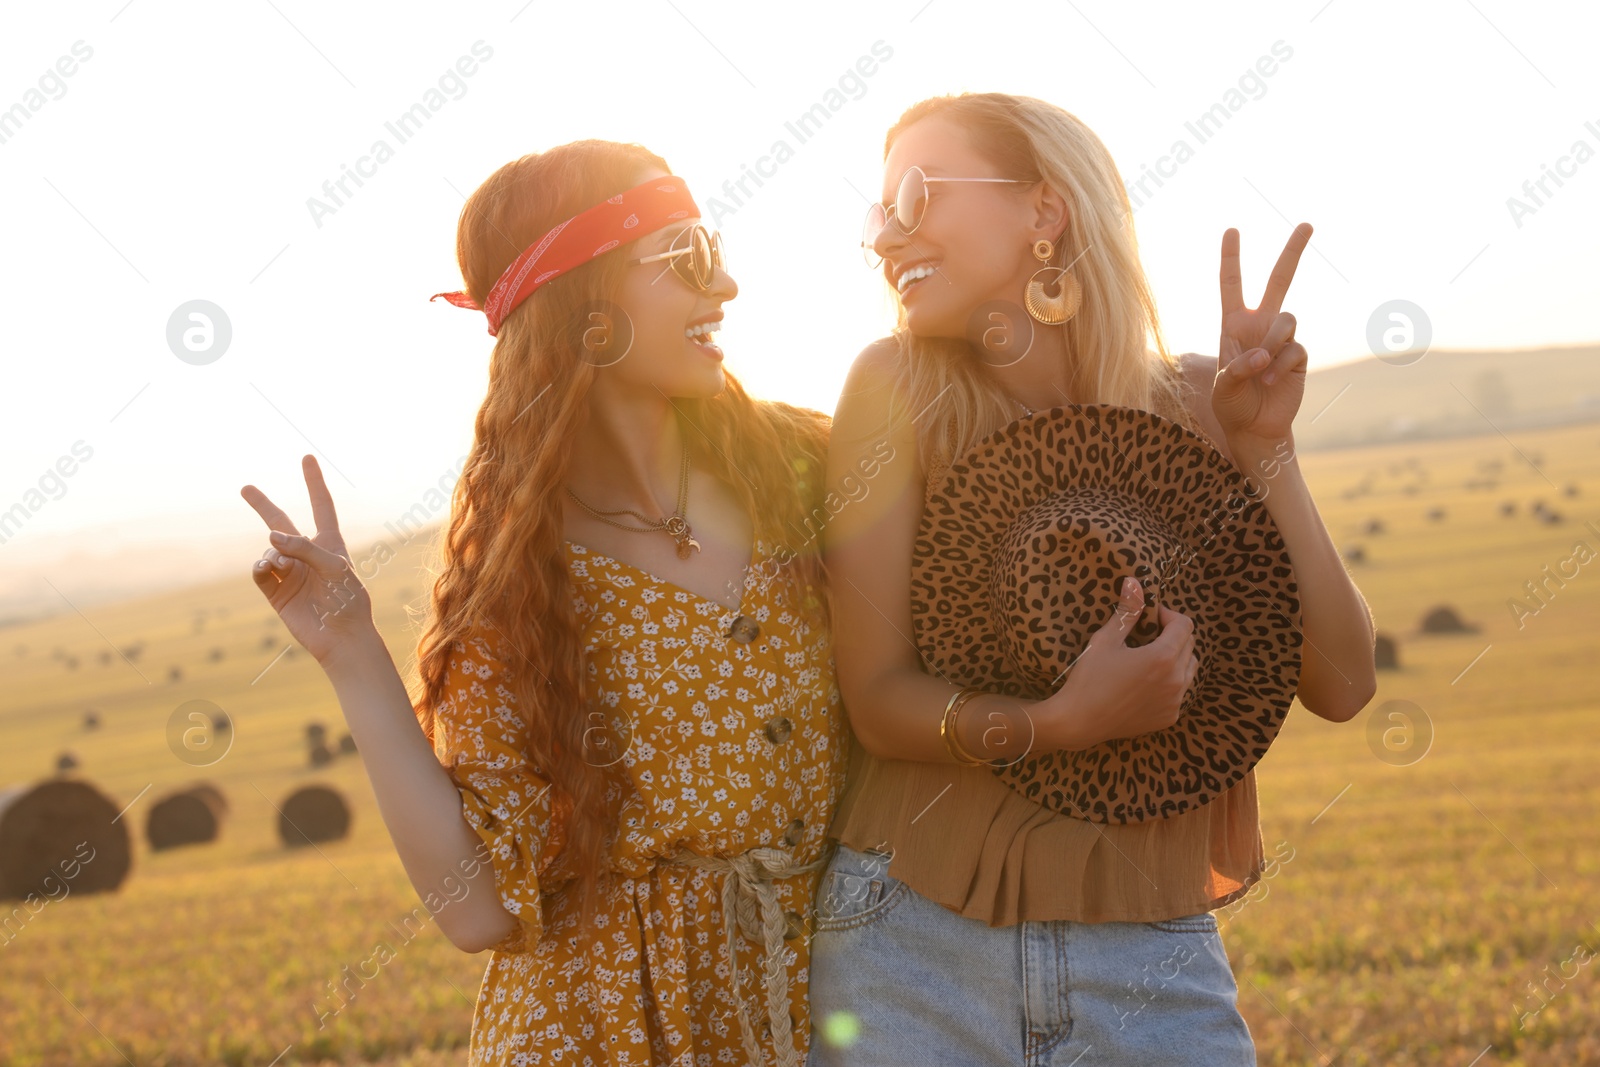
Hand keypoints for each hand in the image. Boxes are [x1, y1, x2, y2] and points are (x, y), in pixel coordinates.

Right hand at [241, 454, 375, 665]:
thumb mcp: (336, 567)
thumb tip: (270, 538)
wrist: (341, 637)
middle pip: (280, 523)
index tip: (307, 458)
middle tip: (245, 487)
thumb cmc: (348, 600)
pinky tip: (265, 569)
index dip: (314, 482)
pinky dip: (259, 566)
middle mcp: (306, 555)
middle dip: (263, 505)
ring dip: (273, 555)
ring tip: (283, 567)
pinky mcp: (275, 591)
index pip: (321, 506)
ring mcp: (289, 572)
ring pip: (269, 550)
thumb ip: (305, 548)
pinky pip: (259, 571)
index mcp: (329, 544)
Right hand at [1036, 576, 1200, 750]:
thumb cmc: (1089, 678)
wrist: (1080, 721)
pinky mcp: (1169, 717)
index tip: (1151, 617)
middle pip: (1190, 645)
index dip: (1169, 615)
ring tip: (1149, 659)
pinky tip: (1145, 683)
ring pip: (1189, 669)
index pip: (1184, 625)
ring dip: (1176, 658)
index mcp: (1163, 657)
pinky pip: (1179, 691)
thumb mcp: (1106, 640)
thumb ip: (1127, 612)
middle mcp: (1176, 680)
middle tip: (1147, 636)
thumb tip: (1134, 581)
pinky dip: (1170, 682)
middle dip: (1173, 635)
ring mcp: (1175, 701)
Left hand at [1212, 223, 1311, 445]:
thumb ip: (1238, 368)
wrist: (1255, 428)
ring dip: (1272, 341)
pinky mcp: (1299, 355)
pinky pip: (1295, 348)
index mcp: (1234, 324)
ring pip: (1287, 318)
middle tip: (1308, 224)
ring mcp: (1282, 339)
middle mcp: (1260, 325)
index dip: (1231, 258)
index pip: (1232, 284)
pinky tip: (1272, 381)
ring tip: (1261, 369)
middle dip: (1293, 252)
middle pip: (1280, 280)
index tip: (1232, 230)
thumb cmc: (1231, 404)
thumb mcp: (1223, 386)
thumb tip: (1263, 355)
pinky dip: (1280, 365)